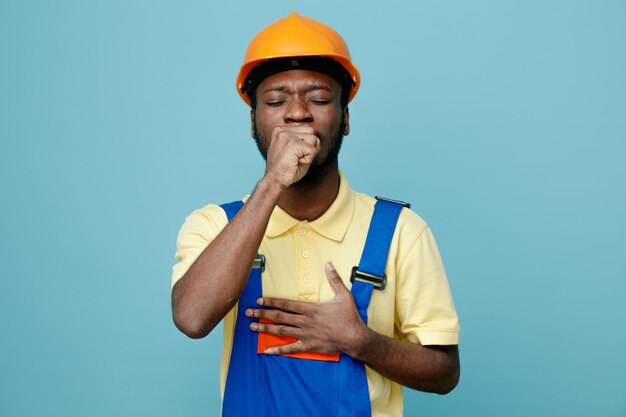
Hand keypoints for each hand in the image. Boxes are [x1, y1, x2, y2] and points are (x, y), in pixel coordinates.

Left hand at [245, 263, 367, 355]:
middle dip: (262, 314)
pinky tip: (267, 351)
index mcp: (311, 309)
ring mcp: (305, 335)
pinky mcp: (309, 346)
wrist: (355, 338)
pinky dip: (278, 350)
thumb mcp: (344, 295)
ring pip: (281, 331)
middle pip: (279, 317)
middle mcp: (305, 322)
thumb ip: (334, 280)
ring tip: (252, 326)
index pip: (286, 304)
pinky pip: (290, 349)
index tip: (259, 300)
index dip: (271, 302)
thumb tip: (328, 264)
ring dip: (265, 329)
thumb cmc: (349, 317)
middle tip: (247, 312)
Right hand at [264, 126, 319, 188]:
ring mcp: (287, 136)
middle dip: (309, 146)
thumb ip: (306, 142)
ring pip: (314, 139)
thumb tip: (317, 139)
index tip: (293, 154)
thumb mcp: (296, 152)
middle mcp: (282, 130)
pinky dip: (308, 159)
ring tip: (295, 160)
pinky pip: (313, 150)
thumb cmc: (285, 169)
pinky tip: (296, 163)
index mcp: (281, 130)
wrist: (274, 181)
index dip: (305, 144)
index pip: (305, 129)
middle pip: (311, 132)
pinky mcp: (293, 143)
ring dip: (308, 153)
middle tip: (295, 158)